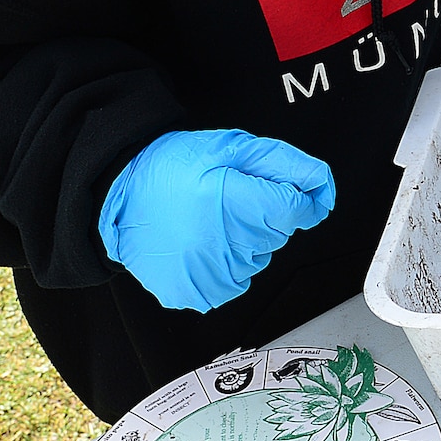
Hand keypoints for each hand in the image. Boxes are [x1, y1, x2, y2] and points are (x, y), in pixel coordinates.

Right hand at [98, 129, 335, 311]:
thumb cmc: (173, 167)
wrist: (120, 192)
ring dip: (247, 240)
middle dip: (267, 214)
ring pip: (260, 259)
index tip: (295, 192)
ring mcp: (203, 273)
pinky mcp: (192, 292)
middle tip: (232, 197)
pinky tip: (206, 243)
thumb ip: (284, 164)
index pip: (295, 210)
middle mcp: (217, 242)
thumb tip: (320, 184)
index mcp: (227, 202)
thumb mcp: (233, 147)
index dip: (301, 198)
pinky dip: (229, 265)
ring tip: (212, 219)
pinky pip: (236, 282)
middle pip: (278, 234)